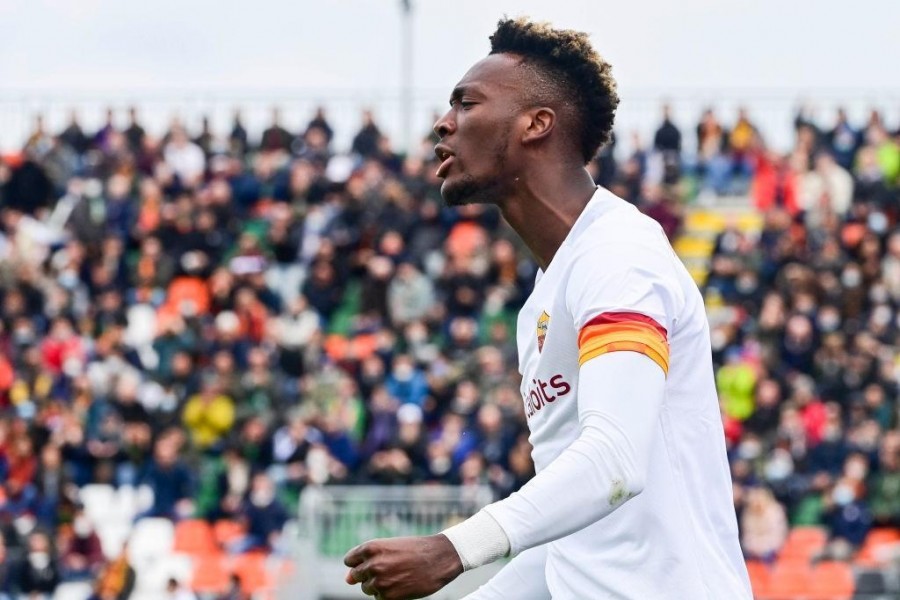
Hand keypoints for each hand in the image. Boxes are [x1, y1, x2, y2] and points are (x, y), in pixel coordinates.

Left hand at [344, 534, 463, 599]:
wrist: (439, 558)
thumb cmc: (414, 550)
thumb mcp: (389, 548)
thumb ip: (366, 561)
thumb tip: (347, 580)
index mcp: (371, 547)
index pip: (350, 560)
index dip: (360, 563)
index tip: (372, 562)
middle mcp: (372, 564)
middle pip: (357, 576)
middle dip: (369, 574)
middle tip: (389, 568)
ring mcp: (379, 581)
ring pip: (367, 588)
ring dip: (378, 585)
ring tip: (397, 575)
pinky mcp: (388, 596)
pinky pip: (378, 598)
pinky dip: (387, 594)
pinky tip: (401, 584)